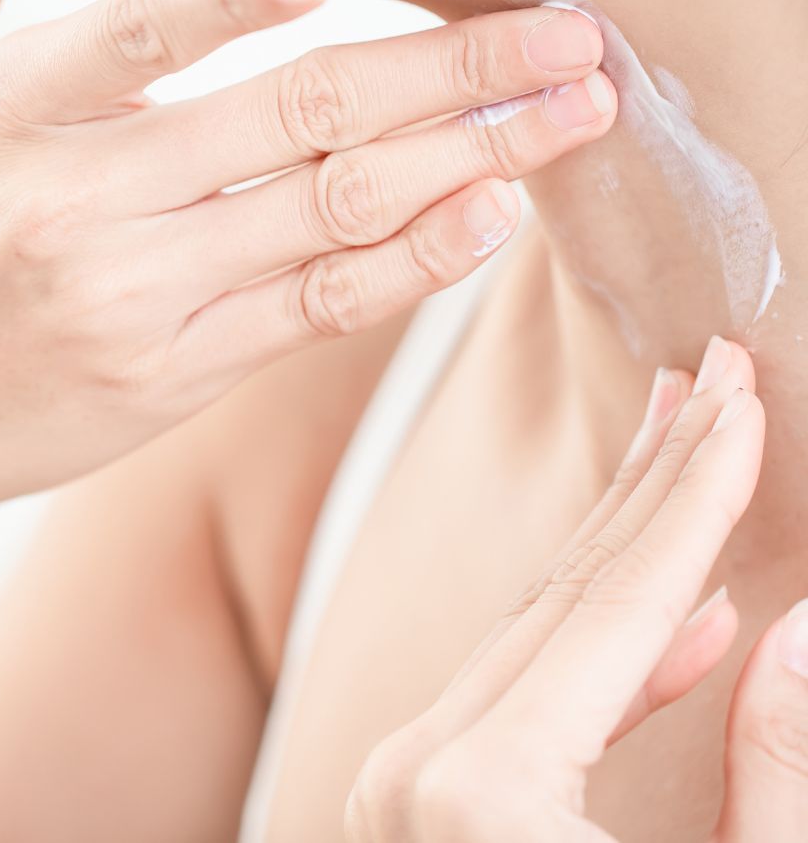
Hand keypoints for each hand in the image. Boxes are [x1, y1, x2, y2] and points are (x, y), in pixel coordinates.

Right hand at [0, 0, 614, 569]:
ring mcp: (136, 301)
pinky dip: (413, 262)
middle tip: (564, 37)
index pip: (134, 32)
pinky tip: (491, 217)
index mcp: (6, 115)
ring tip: (566, 116)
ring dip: (468, 159)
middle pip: (291, 118)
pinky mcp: (177, 374)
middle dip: (448, 70)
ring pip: (331, 213)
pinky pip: (318, 311)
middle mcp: (74, 206)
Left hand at [345, 338, 807, 842]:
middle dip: (659, 476)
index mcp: (486, 795)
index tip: (742, 404)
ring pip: (537, 624)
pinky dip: (604, 652)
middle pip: (568, 588)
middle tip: (713, 377)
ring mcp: (408, 781)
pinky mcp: (420, 801)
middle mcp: (423, 771)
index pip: (620, 608)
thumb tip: (802, 635)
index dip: (697, 498)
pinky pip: (520, 692)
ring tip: (685, 444)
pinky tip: (685, 620)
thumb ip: (769, 776)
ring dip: (626, 538)